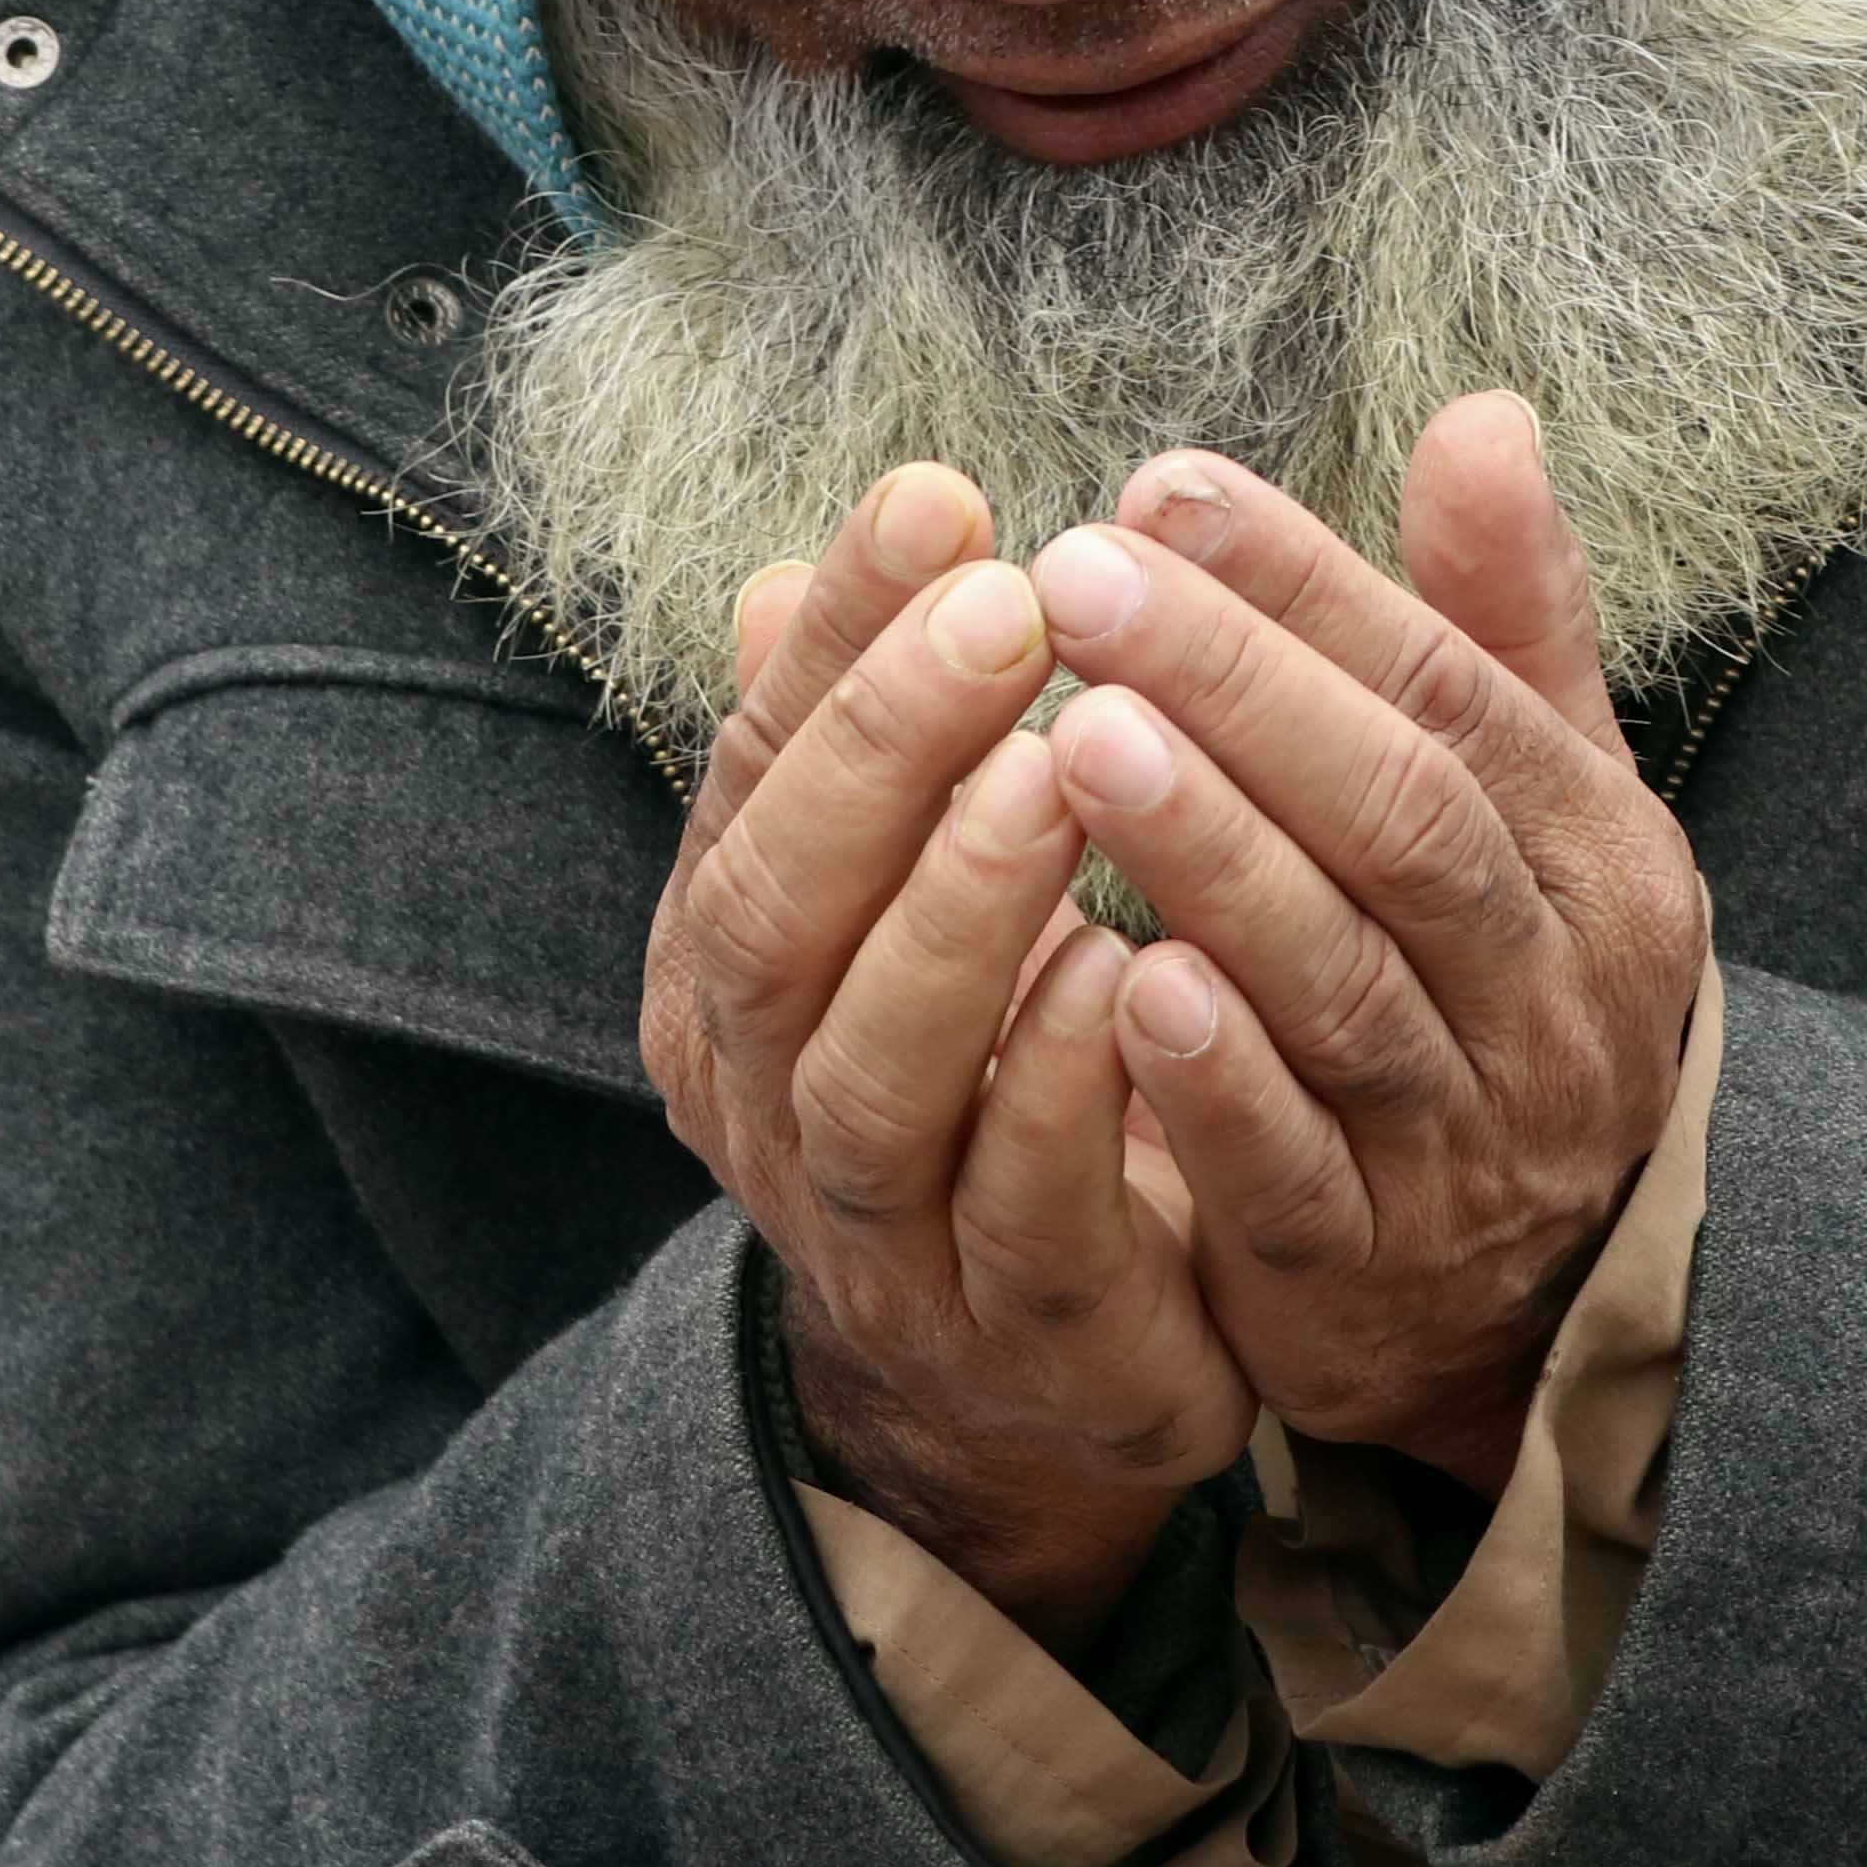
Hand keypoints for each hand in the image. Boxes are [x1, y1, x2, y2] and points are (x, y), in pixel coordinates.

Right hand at [645, 466, 1255, 1636]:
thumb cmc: (987, 1076)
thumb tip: (774, 582)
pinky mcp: (1007, 1325)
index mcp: (735, 957)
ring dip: (958, 914)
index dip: (837, 637)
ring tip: (1054, 772)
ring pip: (868, 1067)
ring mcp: (870, 1224)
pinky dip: (1057, 1085)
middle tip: (1007, 609)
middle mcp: (761, 1088)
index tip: (940, 497)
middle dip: (882, 750)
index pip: (756, 771)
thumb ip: (868, 751)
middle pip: (776, 912)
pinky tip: (1131, 965)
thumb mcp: (915, 898)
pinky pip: (1015, 1204)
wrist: (1043, 1369)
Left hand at [1025, 398, 1702, 1491]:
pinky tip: (1121, 982)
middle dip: (1241, 691)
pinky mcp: (1359, 1266)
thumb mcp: (1540, 808)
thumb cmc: (1497, 986)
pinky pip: (1291, 1171)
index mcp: (1593, 856)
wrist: (1530, 1298)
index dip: (1307, 585)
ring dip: (1213, 860)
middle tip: (1079, 579)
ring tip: (1079, 741)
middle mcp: (1550, 994)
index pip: (1447, 692)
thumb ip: (1501, 626)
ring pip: (1343, 986)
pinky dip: (1212, 1084)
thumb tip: (1483, 414)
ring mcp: (1462, 1139)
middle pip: (1401, 820)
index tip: (1159, 486)